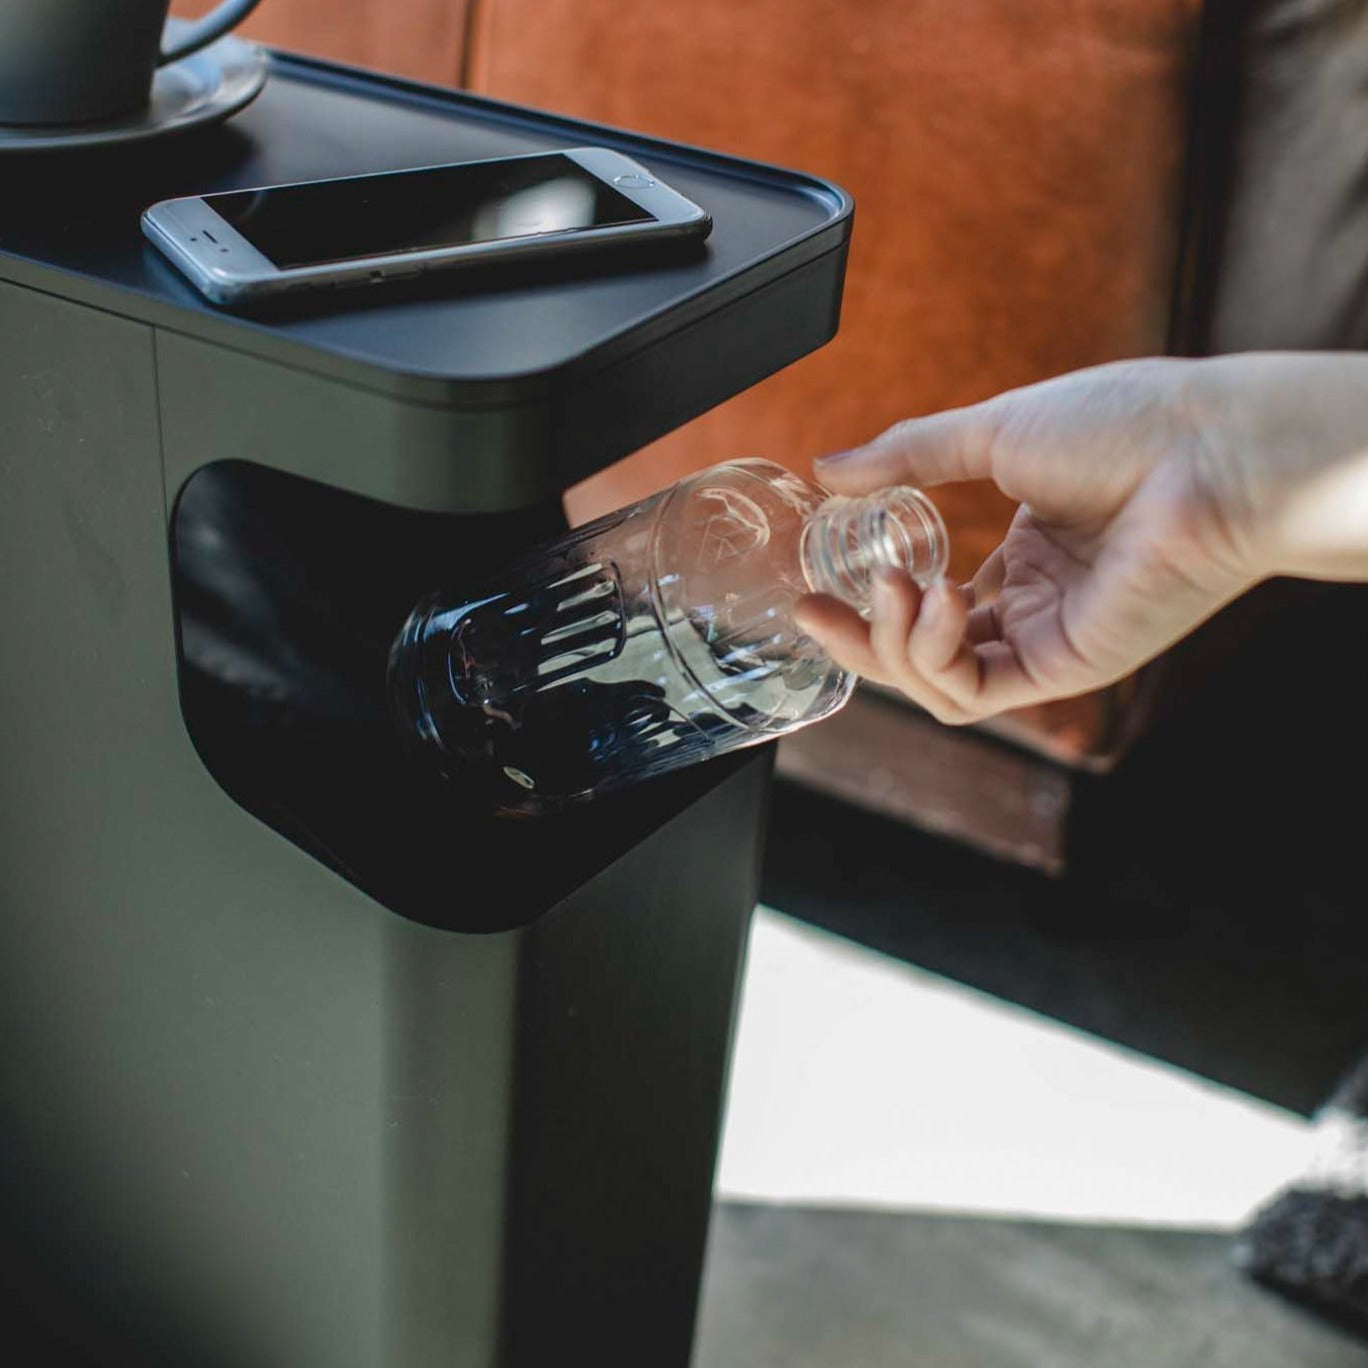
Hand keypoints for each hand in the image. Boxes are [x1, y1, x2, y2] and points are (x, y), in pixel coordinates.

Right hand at [794, 354, 1367, 723]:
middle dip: (858, 641)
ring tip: (887, 588)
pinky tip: (934, 602)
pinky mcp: (1066, 666)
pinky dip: (936, 656)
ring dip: (892, 644)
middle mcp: (1032, 607)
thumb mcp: (991, 432)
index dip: (865, 605)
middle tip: (811, 610)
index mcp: (1022, 557)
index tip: (811, 586)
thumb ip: (907, 455)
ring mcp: (1048, 640)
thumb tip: (827, 470)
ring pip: (939, 685)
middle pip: (920, 656)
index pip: (927, 607)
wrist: (1205, 446)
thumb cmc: (1124, 425)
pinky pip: (976, 692)